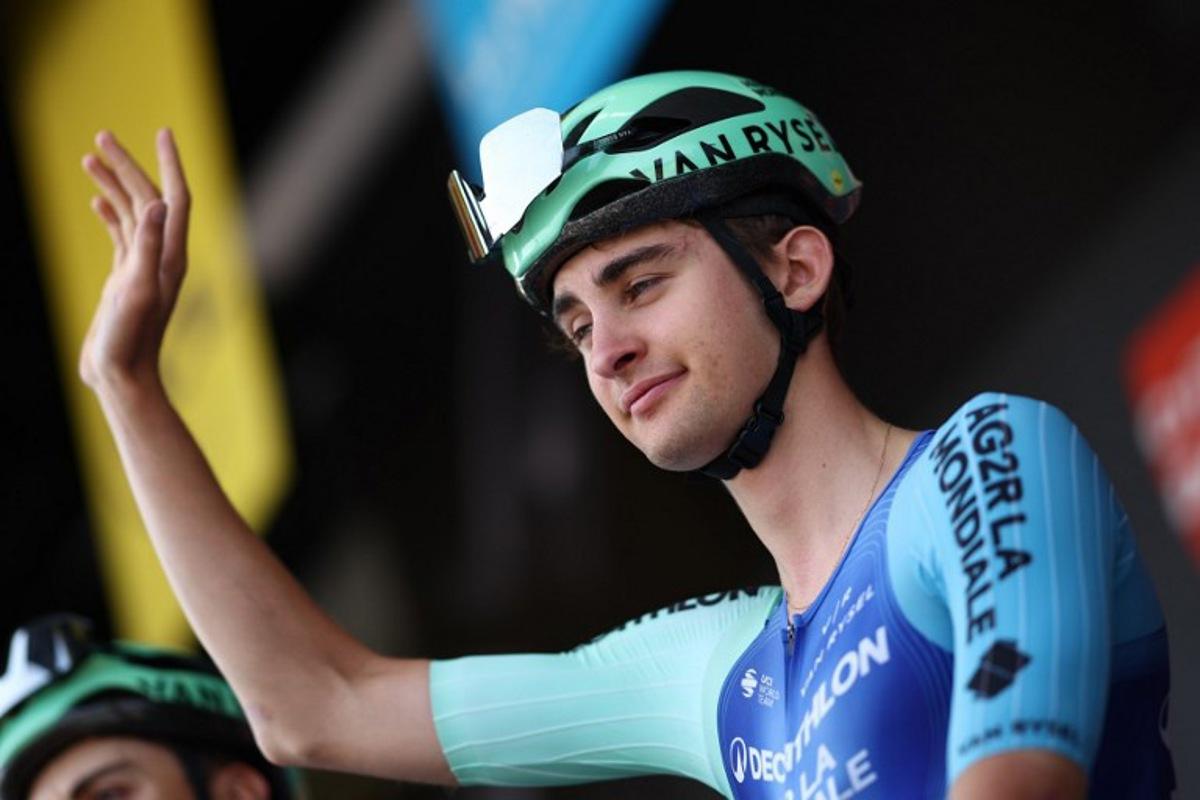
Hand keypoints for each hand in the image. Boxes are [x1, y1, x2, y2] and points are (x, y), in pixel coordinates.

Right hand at [79, 129, 190, 397]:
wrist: (122, 374)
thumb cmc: (130, 339)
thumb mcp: (138, 290)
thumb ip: (147, 247)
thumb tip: (156, 204)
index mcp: (170, 256)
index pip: (176, 198)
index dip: (170, 164)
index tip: (163, 132)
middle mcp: (161, 257)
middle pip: (149, 198)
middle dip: (128, 164)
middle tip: (102, 134)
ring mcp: (143, 266)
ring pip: (131, 212)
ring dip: (114, 183)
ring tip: (89, 156)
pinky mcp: (126, 277)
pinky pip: (121, 235)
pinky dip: (110, 212)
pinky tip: (96, 197)